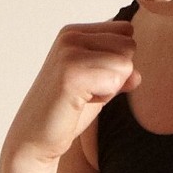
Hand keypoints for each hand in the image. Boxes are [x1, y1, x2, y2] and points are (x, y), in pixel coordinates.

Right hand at [5, 21, 139, 162]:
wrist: (34, 139)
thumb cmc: (65, 114)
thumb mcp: (98, 89)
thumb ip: (118, 75)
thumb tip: (137, 75)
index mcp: (75, 32)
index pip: (126, 33)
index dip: (116, 63)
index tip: (89, 81)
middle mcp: (71, 35)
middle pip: (129, 46)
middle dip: (116, 76)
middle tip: (86, 93)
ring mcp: (69, 51)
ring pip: (125, 63)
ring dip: (110, 88)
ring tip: (82, 97)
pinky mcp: (71, 72)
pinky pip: (116, 79)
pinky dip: (105, 97)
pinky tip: (80, 103)